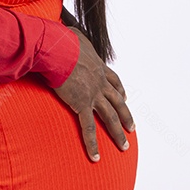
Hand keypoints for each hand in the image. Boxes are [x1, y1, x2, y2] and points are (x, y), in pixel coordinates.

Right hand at [52, 26, 134, 161]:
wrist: (57, 49)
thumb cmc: (62, 40)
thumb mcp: (73, 35)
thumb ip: (74, 37)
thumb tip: (67, 32)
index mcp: (98, 66)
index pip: (114, 81)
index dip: (120, 91)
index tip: (124, 97)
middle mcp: (100, 81)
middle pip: (118, 101)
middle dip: (126, 115)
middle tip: (132, 127)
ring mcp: (93, 94)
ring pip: (110, 117)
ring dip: (118, 133)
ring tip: (124, 146)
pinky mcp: (82, 104)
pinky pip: (88, 128)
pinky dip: (92, 144)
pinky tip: (96, 157)